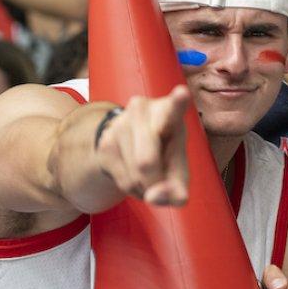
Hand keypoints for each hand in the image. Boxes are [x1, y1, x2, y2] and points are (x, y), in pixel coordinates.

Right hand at [95, 85, 191, 205]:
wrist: (132, 145)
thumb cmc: (166, 153)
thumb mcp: (179, 168)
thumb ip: (177, 188)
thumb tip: (155, 196)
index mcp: (171, 111)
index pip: (175, 107)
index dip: (178, 102)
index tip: (182, 92)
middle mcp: (143, 111)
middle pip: (146, 162)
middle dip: (155, 182)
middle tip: (162, 185)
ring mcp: (120, 124)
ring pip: (134, 174)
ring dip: (145, 187)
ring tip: (149, 175)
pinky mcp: (104, 142)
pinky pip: (122, 180)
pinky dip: (133, 189)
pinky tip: (135, 176)